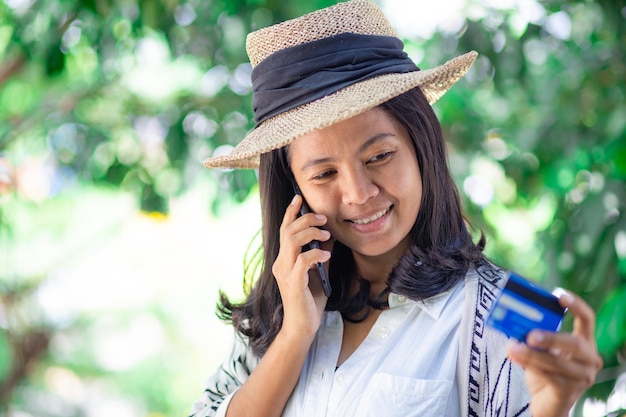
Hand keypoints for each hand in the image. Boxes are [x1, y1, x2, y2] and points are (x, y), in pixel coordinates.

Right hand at [271, 194, 331, 340]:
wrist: (303, 326)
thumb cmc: (310, 300)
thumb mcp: (319, 272)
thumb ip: (321, 254)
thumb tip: (330, 235)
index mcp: (284, 259)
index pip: (284, 230)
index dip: (291, 212)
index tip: (299, 198)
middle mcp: (281, 263)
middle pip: (288, 231)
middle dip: (305, 219)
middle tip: (323, 218)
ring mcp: (285, 273)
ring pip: (292, 242)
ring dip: (311, 233)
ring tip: (327, 235)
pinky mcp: (293, 283)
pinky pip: (303, 262)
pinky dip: (316, 254)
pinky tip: (327, 255)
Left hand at [506, 291, 602, 416]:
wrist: (546, 402)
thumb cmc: (544, 370)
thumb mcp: (541, 349)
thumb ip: (534, 335)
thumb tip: (512, 317)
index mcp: (585, 343)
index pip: (587, 319)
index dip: (576, 305)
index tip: (558, 295)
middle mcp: (589, 359)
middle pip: (574, 343)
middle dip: (551, 337)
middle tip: (530, 335)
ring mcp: (582, 377)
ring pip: (557, 362)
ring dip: (531, 354)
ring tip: (511, 347)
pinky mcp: (569, 392)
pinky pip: (550, 377)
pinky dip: (530, 366)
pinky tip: (514, 358)